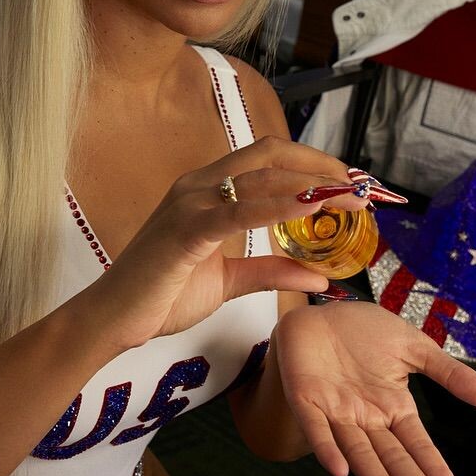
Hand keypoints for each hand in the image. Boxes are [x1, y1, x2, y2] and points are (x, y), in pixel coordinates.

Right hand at [84, 137, 375, 349]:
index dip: (313, 163)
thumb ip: (271, 272)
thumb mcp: (230, 281)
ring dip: (312, 185)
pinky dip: (278, 206)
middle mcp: (198, 184)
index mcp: (206, 188)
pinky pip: (238, 210)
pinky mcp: (184, 230)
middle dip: (322, 166)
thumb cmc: (162, 295)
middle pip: (271, 155)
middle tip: (362, 186)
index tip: (350, 182)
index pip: (268, 158)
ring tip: (350, 197)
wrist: (113, 320)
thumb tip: (321, 278)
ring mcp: (189, 202)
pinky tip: (307, 210)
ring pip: (261, 177)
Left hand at [273, 299, 475, 475]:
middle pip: (392, 458)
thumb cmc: (364, 331)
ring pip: (359, 454)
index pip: (418, 446)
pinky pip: (318, 430)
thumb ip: (450, 375)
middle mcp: (367, 419)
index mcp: (394, 407)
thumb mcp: (415, 348)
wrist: (318, 311)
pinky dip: (328, 449)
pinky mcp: (306, 401)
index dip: (434, 471)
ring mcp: (336, 413)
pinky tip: (340, 471)